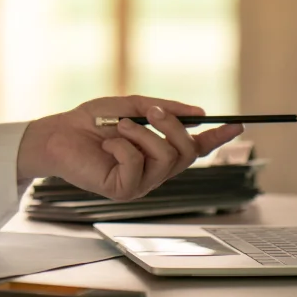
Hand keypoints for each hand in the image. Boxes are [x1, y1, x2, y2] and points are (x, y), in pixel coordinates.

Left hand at [16, 95, 244, 200]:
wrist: (58, 133)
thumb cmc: (91, 121)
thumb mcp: (132, 106)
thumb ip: (163, 109)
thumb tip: (199, 113)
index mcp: (158, 151)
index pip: (196, 148)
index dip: (218, 138)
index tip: (238, 125)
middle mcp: (154, 171)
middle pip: (187, 153)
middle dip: (172, 127)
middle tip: (150, 111)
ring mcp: (141, 183)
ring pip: (166, 158)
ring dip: (141, 134)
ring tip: (118, 128)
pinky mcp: (124, 191)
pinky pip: (138, 164)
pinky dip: (123, 146)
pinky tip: (108, 145)